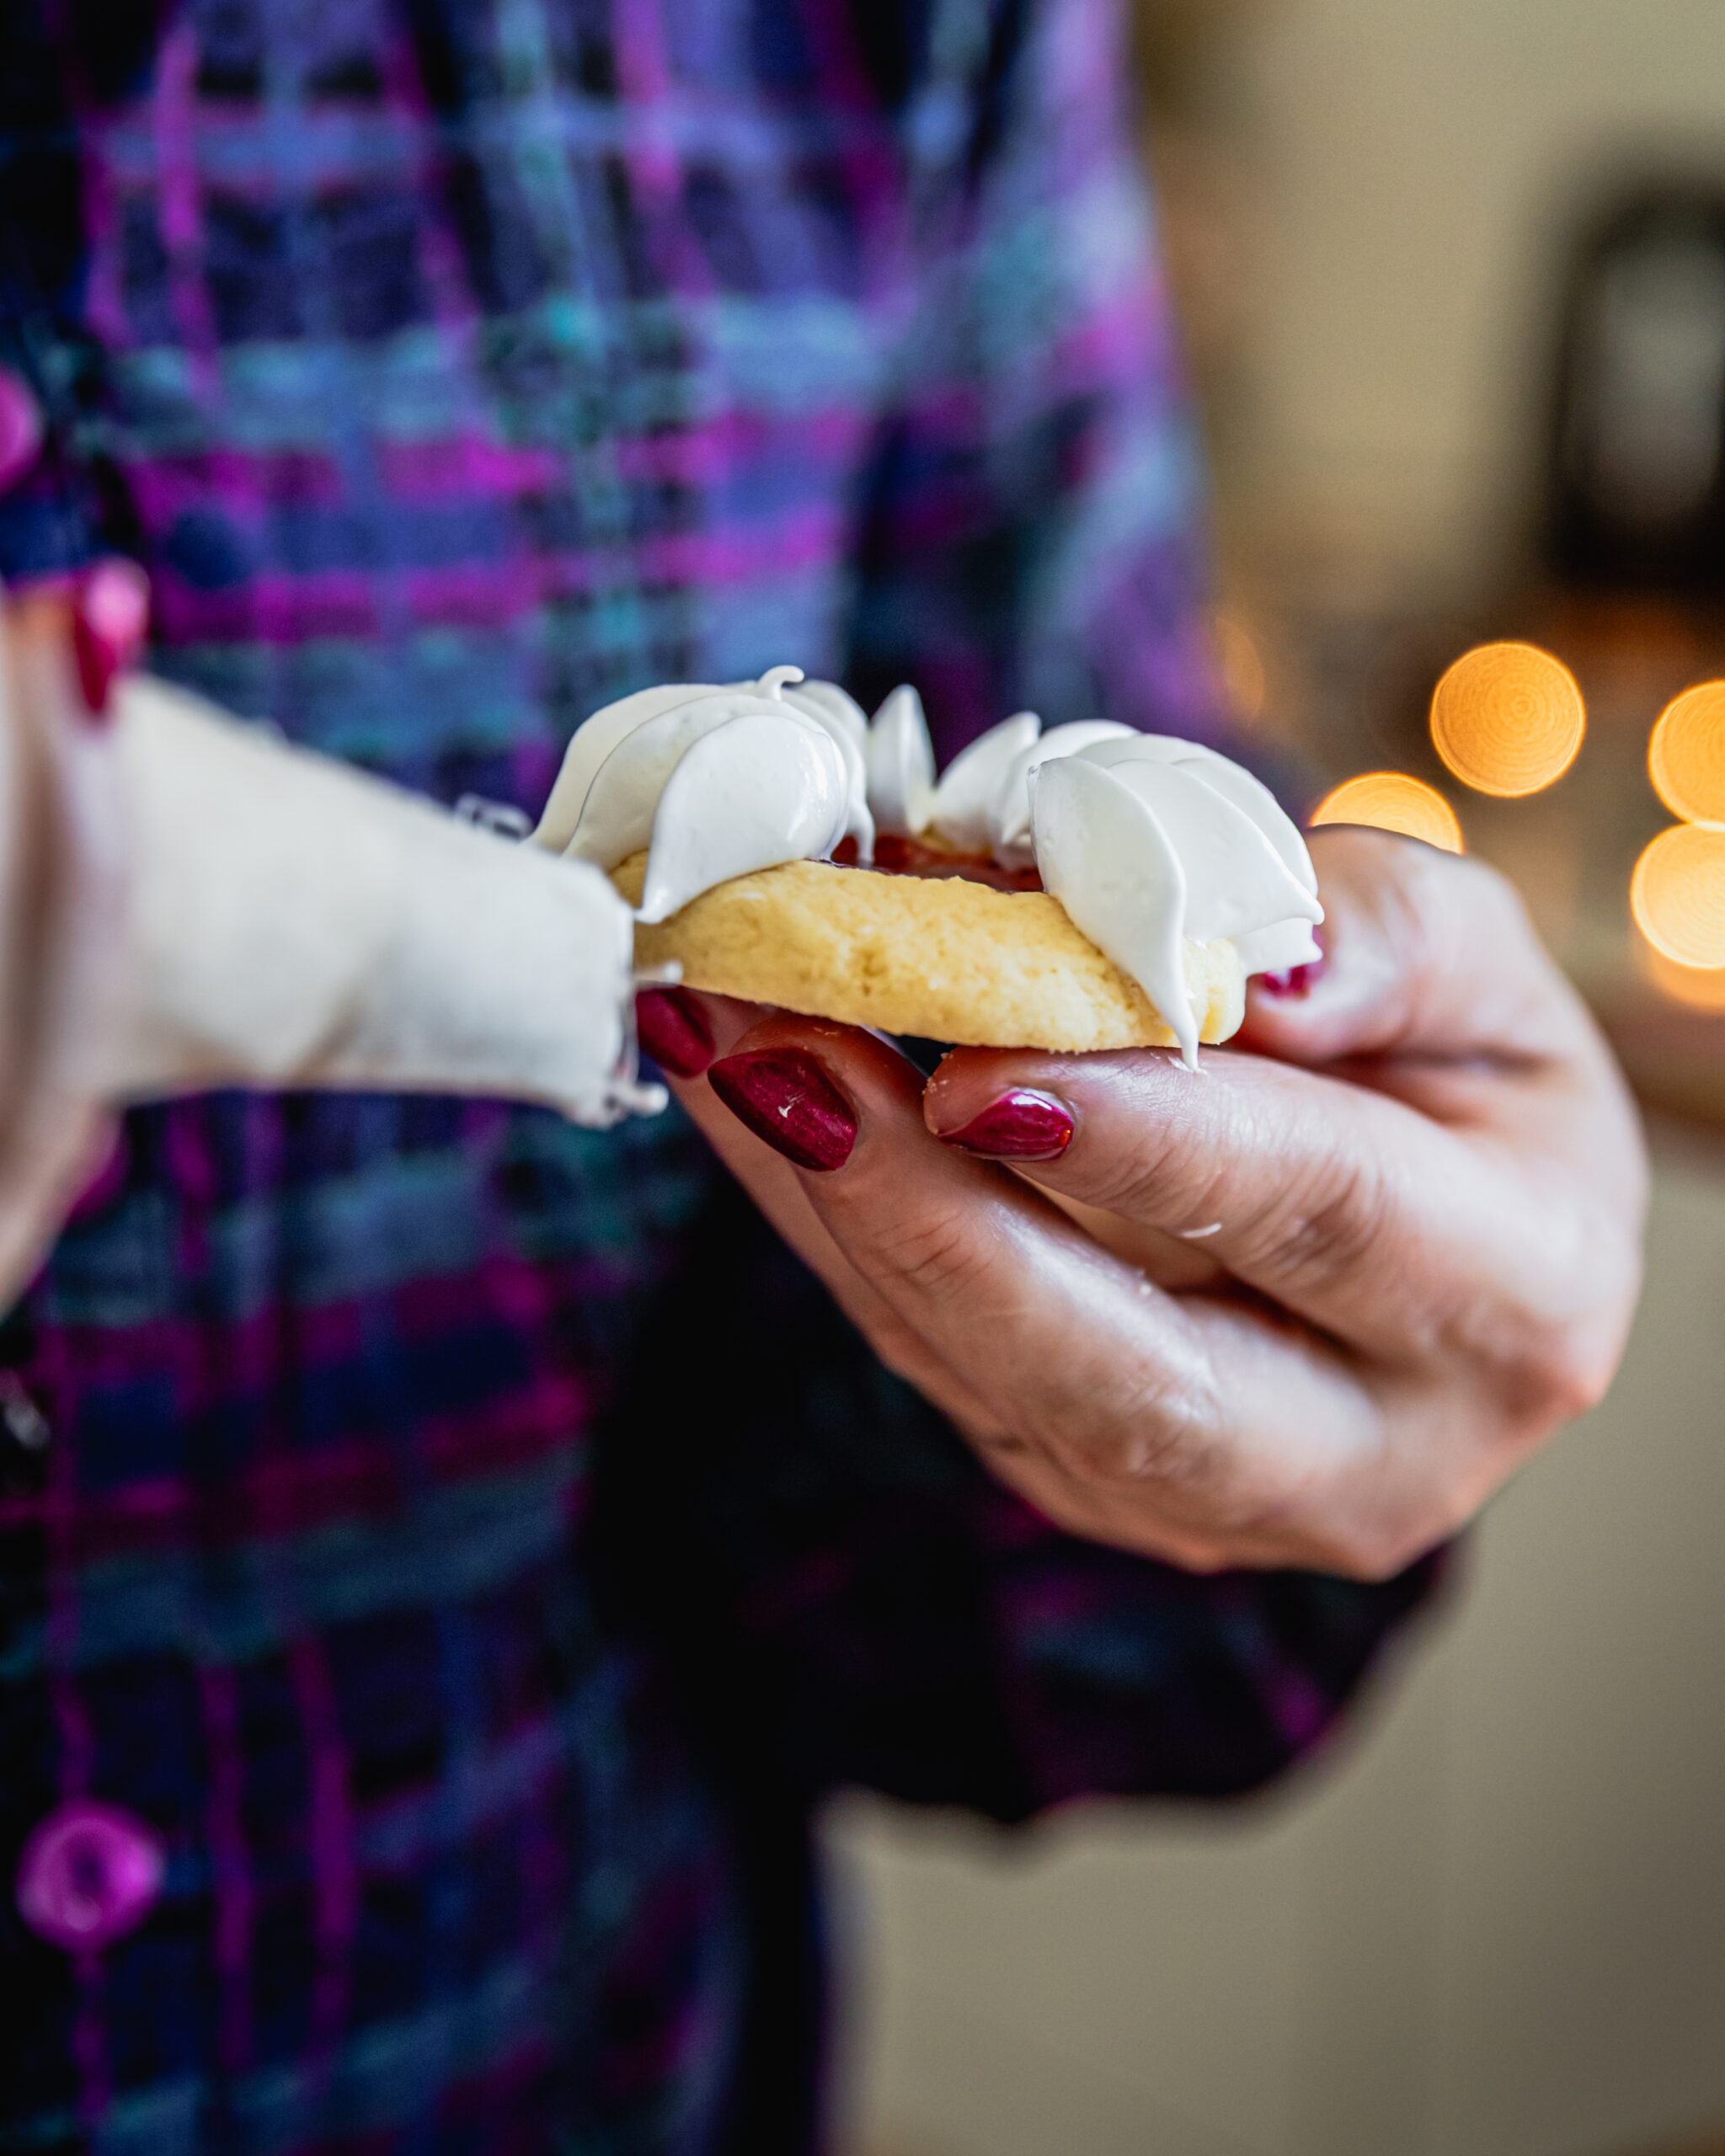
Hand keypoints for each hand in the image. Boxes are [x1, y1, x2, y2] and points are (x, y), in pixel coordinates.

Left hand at [641, 827, 1646, 1577]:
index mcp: (1509, 1307)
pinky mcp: (1080, 1474)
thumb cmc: (1458, 1072)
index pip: (1322, 1219)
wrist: (1429, 1220)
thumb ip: (1389, 944)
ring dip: (836, 1207)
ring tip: (718, 1039)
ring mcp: (1204, 1497)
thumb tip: (1252, 967)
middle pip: (1128, 1379)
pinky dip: (825, 1220)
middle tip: (784, 1063)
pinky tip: (743, 1090)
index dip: (1151, 1139)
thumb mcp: (1478, 970)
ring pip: (993, 1378)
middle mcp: (1363, 1451)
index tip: (984, 1063)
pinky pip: (931, 1355)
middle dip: (936, 1221)